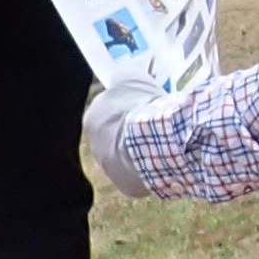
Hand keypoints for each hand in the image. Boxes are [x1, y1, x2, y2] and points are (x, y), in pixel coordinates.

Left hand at [80, 79, 162, 194]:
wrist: (155, 141)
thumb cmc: (141, 106)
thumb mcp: (132, 77)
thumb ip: (123, 75)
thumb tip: (120, 74)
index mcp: (92, 119)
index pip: (107, 112)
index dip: (126, 108)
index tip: (143, 106)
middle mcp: (95, 145)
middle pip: (115, 135)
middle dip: (132, 130)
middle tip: (154, 124)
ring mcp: (109, 168)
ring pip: (127, 155)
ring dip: (141, 149)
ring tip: (164, 141)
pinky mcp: (125, 184)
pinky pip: (140, 173)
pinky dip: (151, 167)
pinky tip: (165, 158)